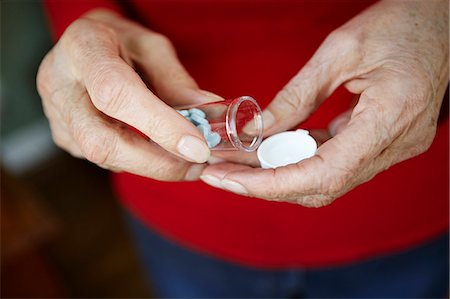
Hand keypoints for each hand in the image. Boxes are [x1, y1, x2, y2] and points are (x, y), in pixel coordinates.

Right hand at [37, 9, 222, 180]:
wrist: (85, 49)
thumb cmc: (121, 43)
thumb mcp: (152, 48)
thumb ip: (177, 81)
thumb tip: (210, 113)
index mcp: (82, 48)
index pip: (116, 93)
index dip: (159, 125)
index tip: (197, 147)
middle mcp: (58, 84)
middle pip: (102, 141)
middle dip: (156, 163)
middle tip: (196, 166)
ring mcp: (56, 115)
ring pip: (104, 157)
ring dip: (152, 166)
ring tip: (185, 161)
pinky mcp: (63, 136)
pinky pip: (104, 159)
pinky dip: (139, 162)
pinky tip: (160, 154)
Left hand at [201, 0, 448, 206]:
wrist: (441, 22)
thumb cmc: (401, 24)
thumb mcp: (340, 51)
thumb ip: (296, 97)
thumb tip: (255, 130)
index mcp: (389, 119)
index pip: (323, 174)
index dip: (272, 184)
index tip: (231, 180)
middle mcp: (395, 145)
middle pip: (321, 186)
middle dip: (266, 185)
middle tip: (222, 174)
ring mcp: (393, 148)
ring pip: (326, 179)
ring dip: (280, 174)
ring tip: (237, 162)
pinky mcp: (384, 143)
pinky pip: (336, 161)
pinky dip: (301, 159)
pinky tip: (271, 149)